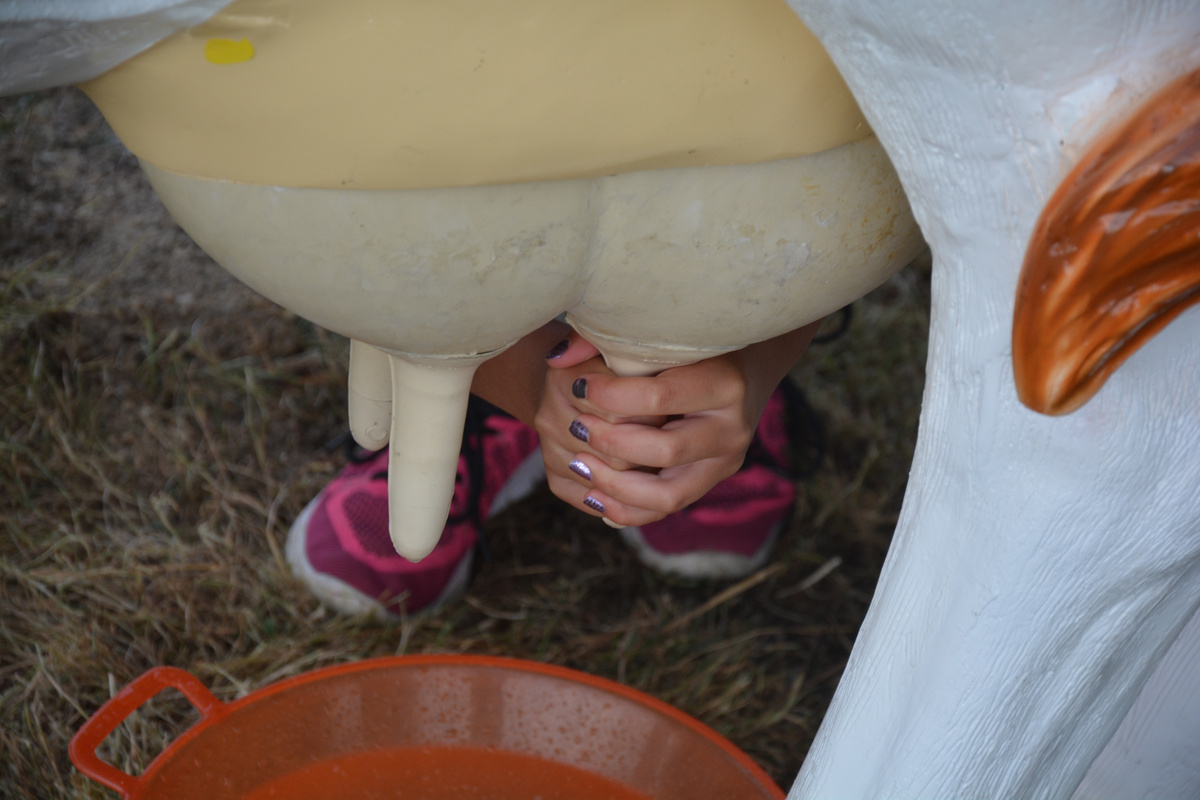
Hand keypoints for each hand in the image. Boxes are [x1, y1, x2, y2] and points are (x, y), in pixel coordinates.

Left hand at [543, 323, 820, 525]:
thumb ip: (603, 340)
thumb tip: (557, 358)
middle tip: (576, 426)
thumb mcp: (657, 335)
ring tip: (579, 464)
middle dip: (611, 442)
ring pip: (668, 496)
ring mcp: (723, 463)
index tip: (578, 386)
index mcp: (724, 383)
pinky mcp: (709, 483)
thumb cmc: (688, 345)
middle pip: (666, 450)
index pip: (660, 397)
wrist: (741, 369)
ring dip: (615, 485)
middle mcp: (731, 429)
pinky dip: (625, 509)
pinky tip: (593, 493)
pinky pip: (664, 511)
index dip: (610, 395)